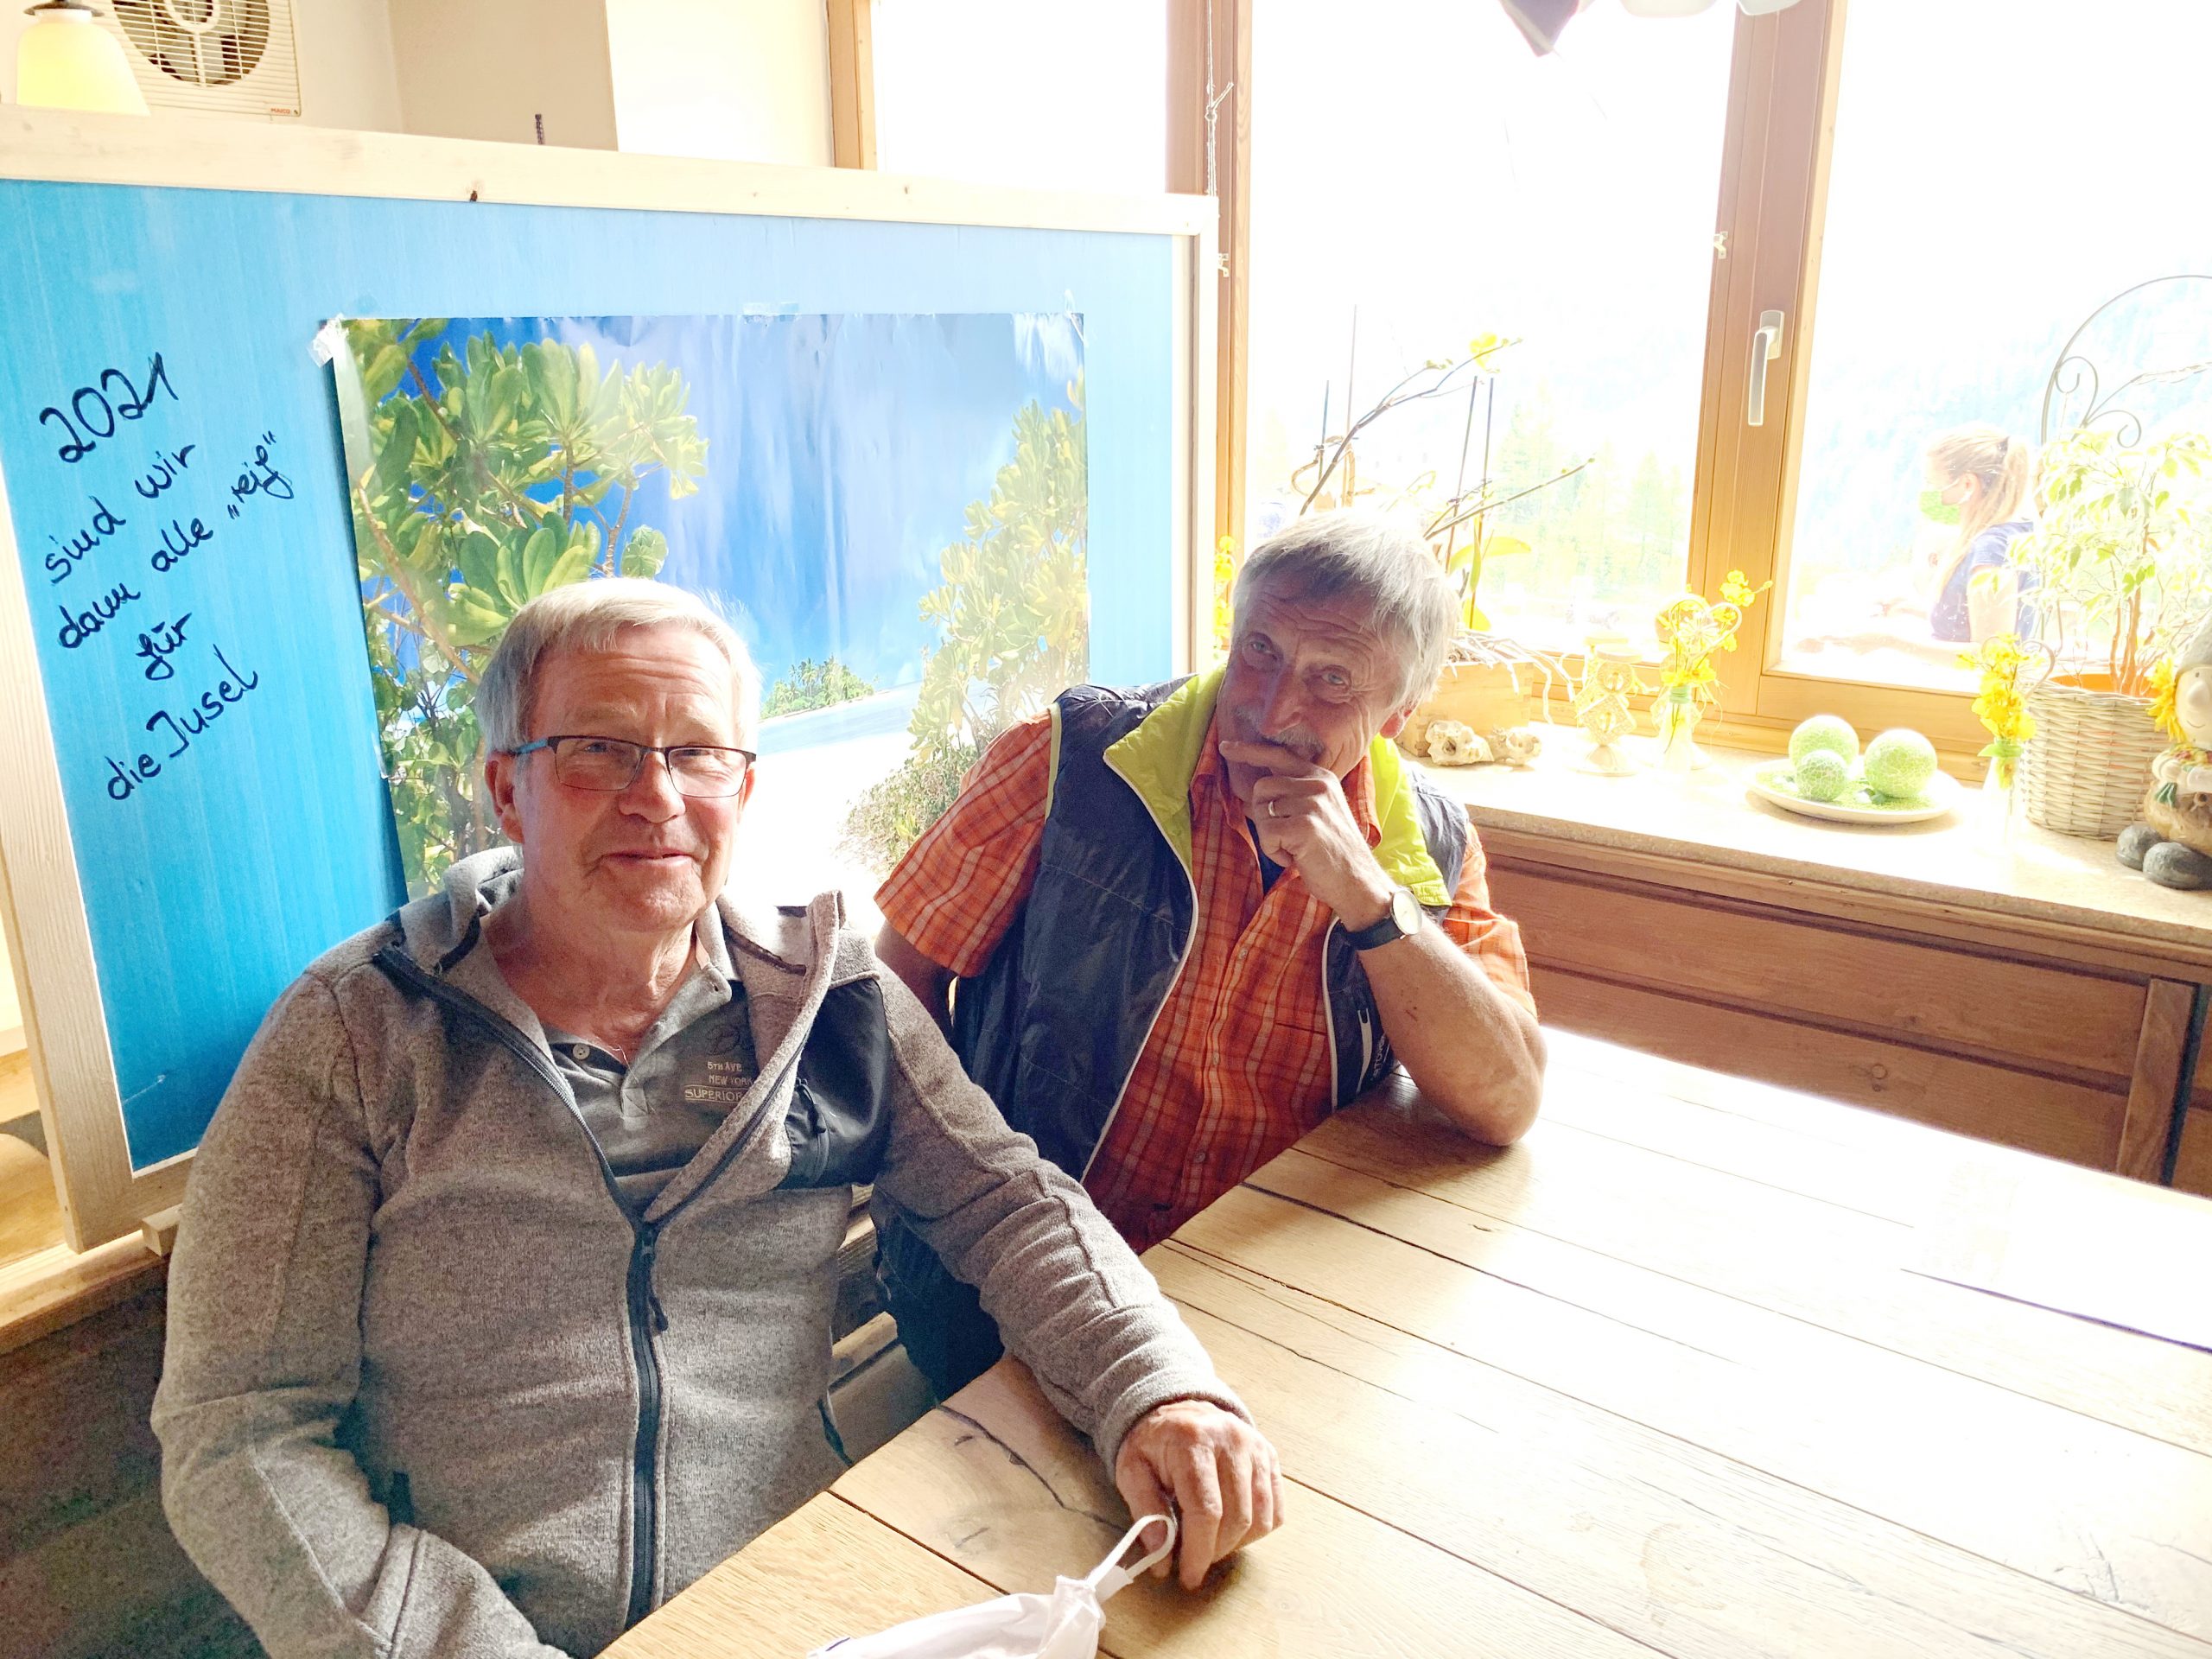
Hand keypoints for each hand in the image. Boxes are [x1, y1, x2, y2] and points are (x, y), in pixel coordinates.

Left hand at [1113, 1399, 1283, 1589]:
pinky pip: (1276, 1509)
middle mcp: (1231, 1440)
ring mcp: (1256, 1447)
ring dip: (1235, 1544)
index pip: (1206, 1510)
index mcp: (1193, 1441)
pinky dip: (1256, 1531)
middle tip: (1194, 1562)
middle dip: (1214, 1551)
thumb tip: (1162, 1559)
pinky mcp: (1270, 1456)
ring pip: (1260, 1518)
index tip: (1188, 1577)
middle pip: (1236, 1518)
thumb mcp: (1132, 1471)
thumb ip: (1145, 1513)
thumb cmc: (1153, 1444)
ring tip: (1210, 1544)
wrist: (1177, 1409)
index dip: (1198, 1551)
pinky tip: (1231, 1529)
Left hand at [1217, 738, 1389, 924]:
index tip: (1226, 748)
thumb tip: (1247, 800)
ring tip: (1296, 849)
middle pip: (1261, 787)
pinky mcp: (1304, 826)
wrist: (1357, 881)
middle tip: (1287, 837)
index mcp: (1321, 778)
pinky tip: (1296, 858)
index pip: (1278, 755)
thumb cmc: (1332, 853)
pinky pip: (1266, 835)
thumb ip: (1286, 801)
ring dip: (1270, 838)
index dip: (1248, 751)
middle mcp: (1317, 785)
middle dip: (1264, 816)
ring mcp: (1312, 803)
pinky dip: (1274, 852)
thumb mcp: (1314, 816)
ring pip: (1261, 813)